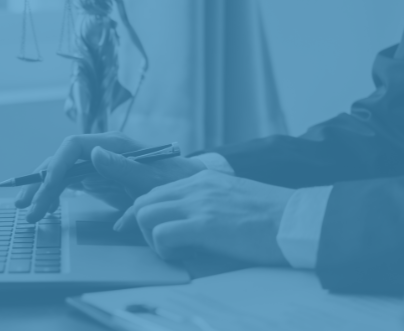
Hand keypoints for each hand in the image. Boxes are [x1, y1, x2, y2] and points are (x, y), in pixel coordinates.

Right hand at [14, 132, 205, 222]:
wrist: (190, 189)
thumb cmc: (176, 182)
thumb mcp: (154, 178)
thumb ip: (124, 167)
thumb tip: (93, 154)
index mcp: (113, 144)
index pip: (73, 147)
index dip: (56, 165)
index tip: (46, 188)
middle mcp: (100, 151)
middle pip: (60, 161)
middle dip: (40, 184)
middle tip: (26, 208)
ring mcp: (96, 164)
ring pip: (60, 173)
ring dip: (42, 192)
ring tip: (28, 213)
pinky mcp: (95, 179)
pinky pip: (68, 185)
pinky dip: (54, 196)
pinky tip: (44, 210)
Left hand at [114, 170, 293, 265]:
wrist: (298, 220)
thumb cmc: (273, 216)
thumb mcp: (233, 196)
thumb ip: (209, 201)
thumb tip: (190, 221)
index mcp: (202, 180)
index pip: (156, 192)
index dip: (142, 212)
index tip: (138, 228)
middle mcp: (195, 187)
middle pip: (143, 202)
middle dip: (141, 226)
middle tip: (157, 245)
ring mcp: (198, 204)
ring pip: (145, 215)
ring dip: (151, 238)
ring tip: (172, 251)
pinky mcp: (203, 224)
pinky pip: (161, 234)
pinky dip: (163, 249)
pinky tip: (181, 256)